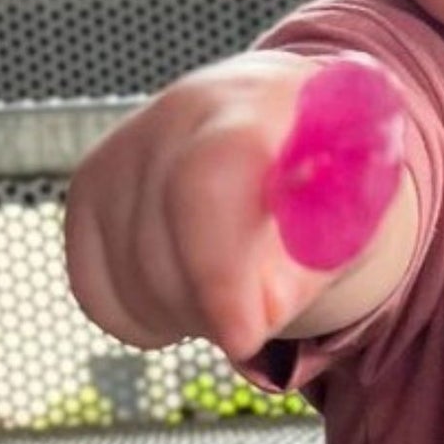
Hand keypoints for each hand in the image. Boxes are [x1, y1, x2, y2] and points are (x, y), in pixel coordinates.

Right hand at [64, 51, 327, 361]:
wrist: (282, 122)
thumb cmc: (330, 173)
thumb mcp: (355, 211)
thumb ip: (317, 257)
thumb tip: (262, 308)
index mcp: (263, 105)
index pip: (211, 182)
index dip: (218, 272)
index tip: (243, 338)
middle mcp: (181, 112)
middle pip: (163, 245)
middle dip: (212, 308)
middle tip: (258, 313)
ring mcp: (124, 146)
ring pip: (130, 278)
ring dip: (186, 315)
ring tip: (233, 284)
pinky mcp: (89, 185)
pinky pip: (96, 293)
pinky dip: (144, 318)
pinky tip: (189, 288)